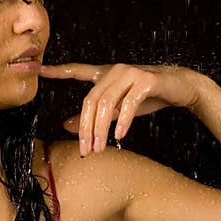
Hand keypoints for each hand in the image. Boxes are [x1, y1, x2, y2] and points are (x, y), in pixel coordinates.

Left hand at [39, 63, 205, 154]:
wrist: (181, 87)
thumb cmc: (146, 97)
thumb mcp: (116, 109)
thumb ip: (93, 115)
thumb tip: (66, 126)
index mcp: (105, 74)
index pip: (77, 70)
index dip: (58, 70)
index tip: (39, 70)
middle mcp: (115, 70)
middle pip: (90, 100)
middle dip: (85, 129)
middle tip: (85, 150)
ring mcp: (130, 73)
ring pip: (106, 104)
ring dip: (101, 129)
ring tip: (100, 148)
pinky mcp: (146, 80)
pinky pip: (128, 103)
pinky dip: (122, 121)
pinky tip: (119, 135)